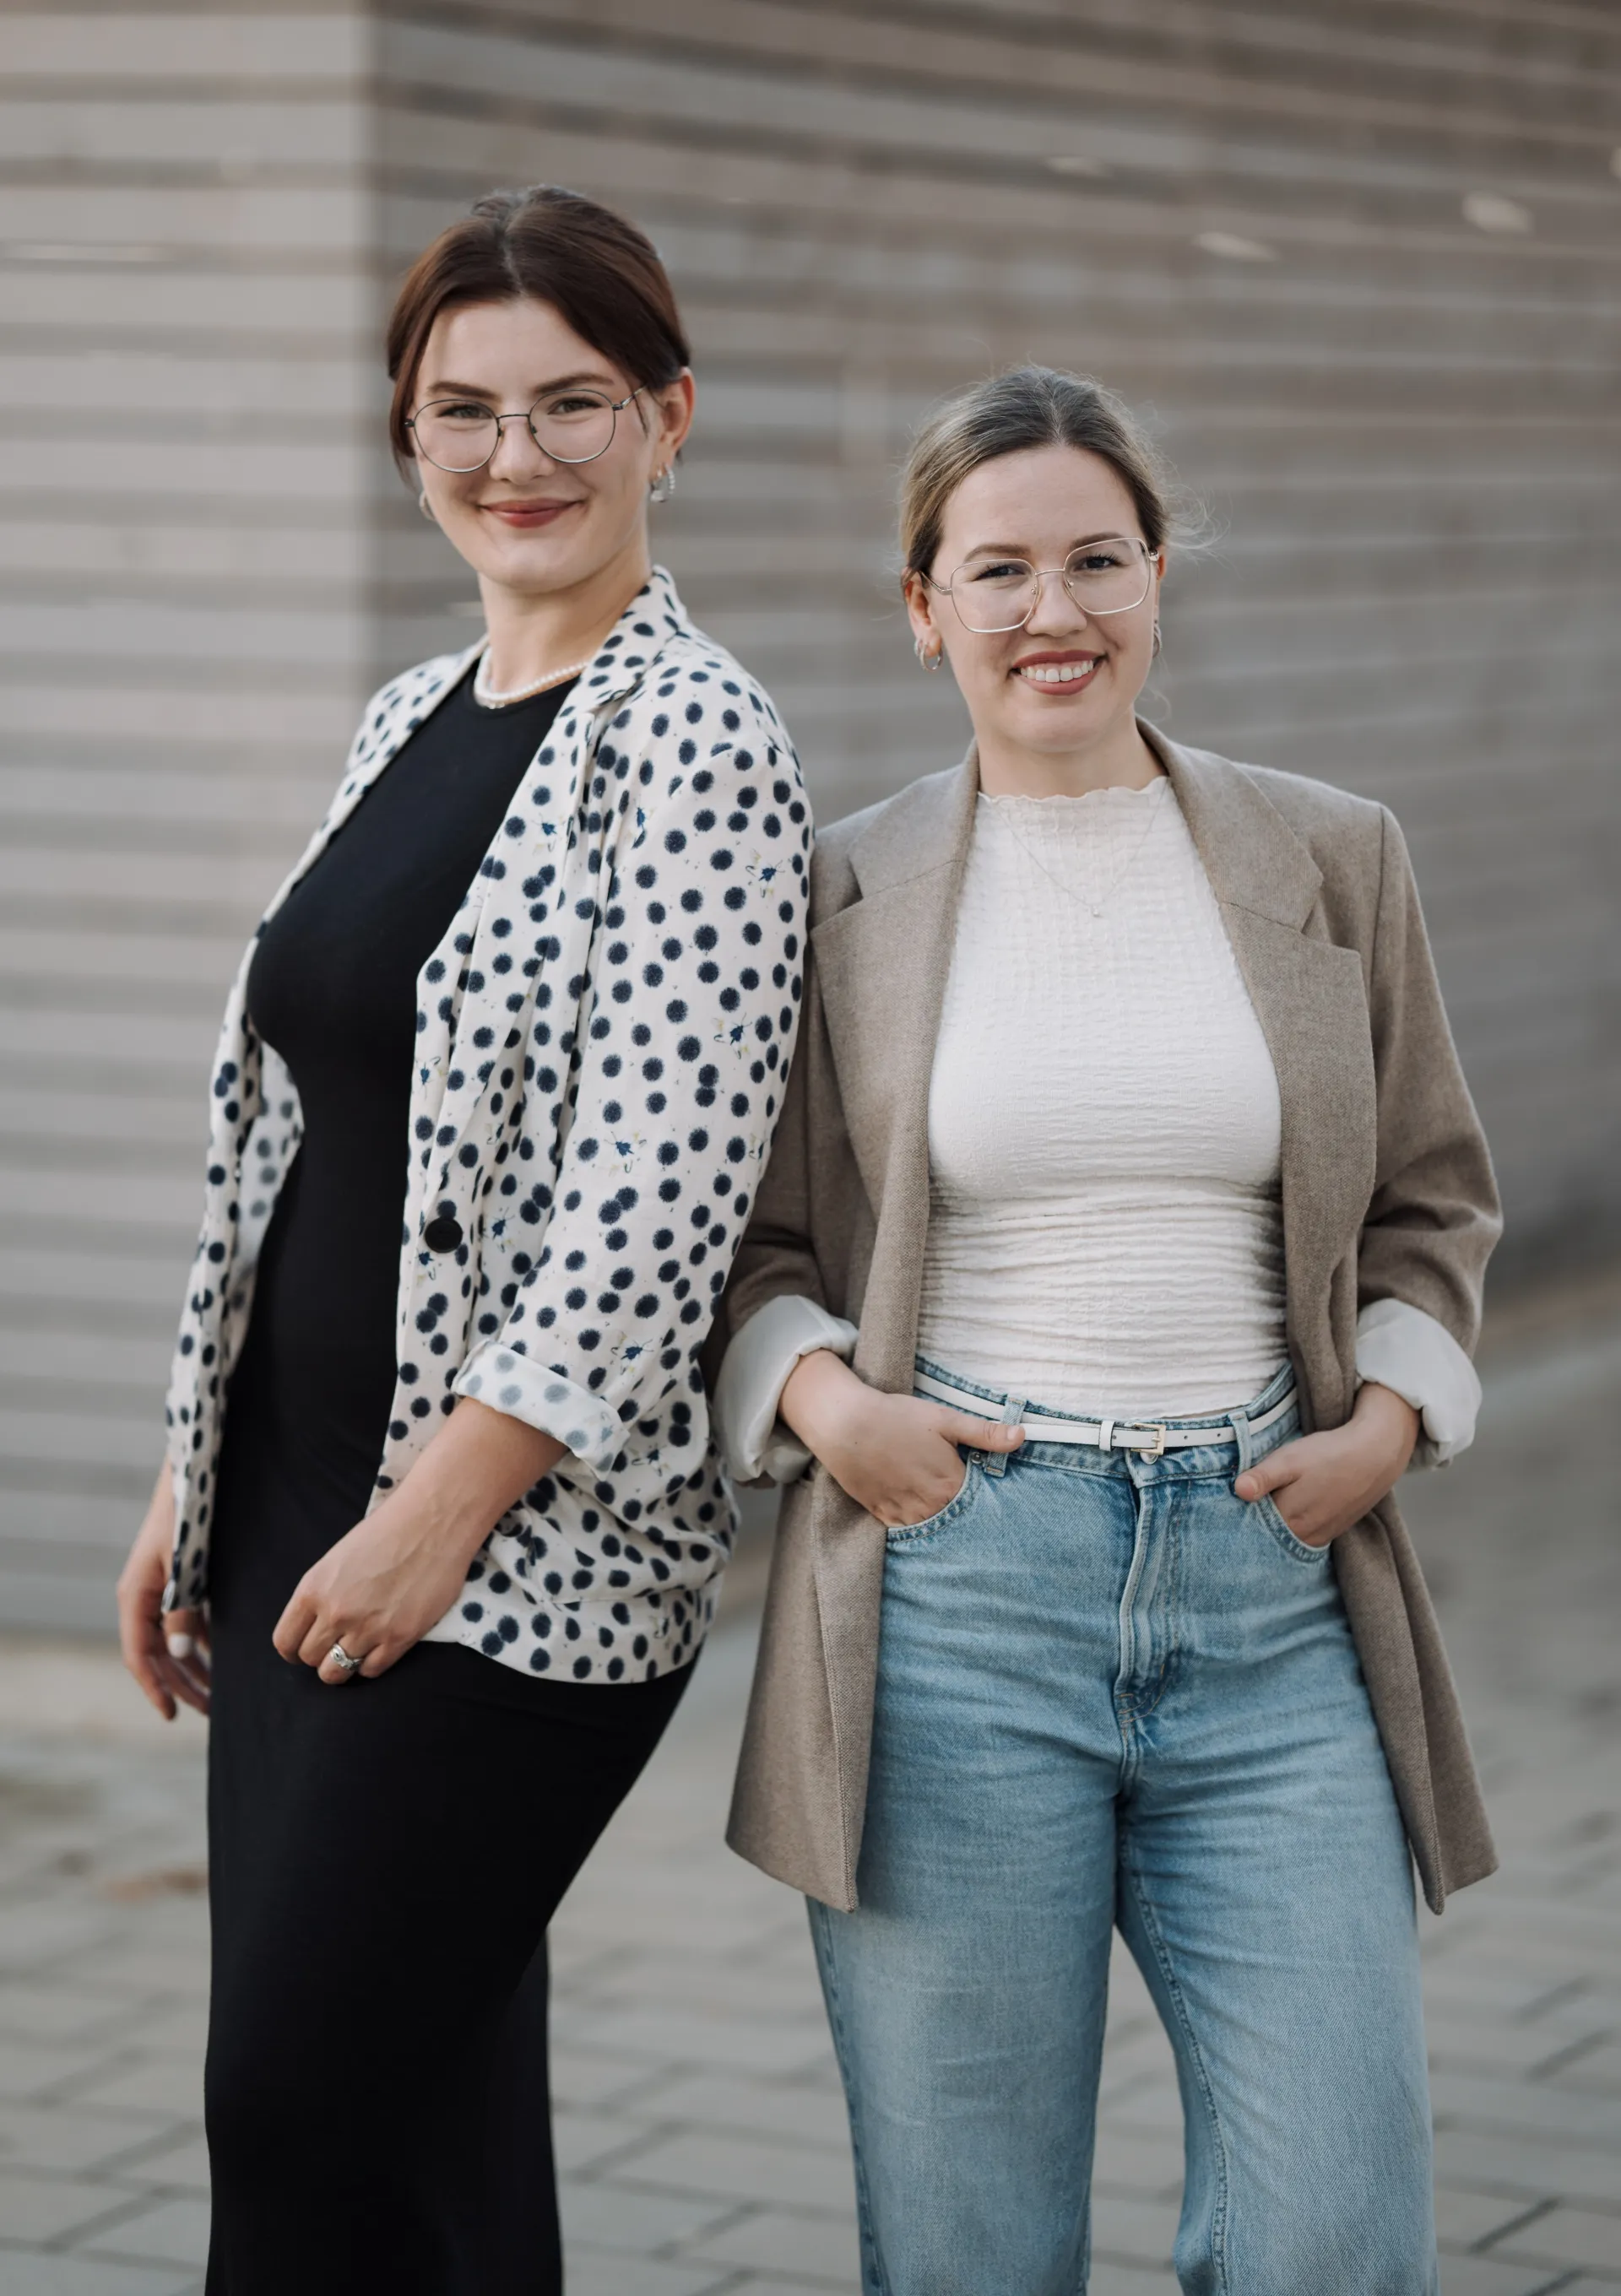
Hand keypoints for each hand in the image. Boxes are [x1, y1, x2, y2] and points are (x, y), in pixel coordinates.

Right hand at [118, 1466, 210, 1718]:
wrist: (192, 1474)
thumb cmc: (186, 1515)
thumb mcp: (184, 1564)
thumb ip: (181, 1609)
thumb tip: (181, 1653)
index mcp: (135, 1596)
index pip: (139, 1655)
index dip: (155, 1687)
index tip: (170, 1716)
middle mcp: (142, 1597)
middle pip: (157, 1655)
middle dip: (180, 1685)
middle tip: (209, 1713)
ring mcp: (159, 1589)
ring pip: (171, 1641)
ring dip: (191, 1668)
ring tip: (216, 1694)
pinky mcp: (179, 1580)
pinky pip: (184, 1621)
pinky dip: (200, 1642)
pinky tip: (217, 1658)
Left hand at [273, 1483, 480, 1683]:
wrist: (432, 1522)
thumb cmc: (386, 1532)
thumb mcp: (337, 1559)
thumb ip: (321, 1594)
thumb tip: (316, 1625)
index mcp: (314, 1589)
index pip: (285, 1641)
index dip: (293, 1649)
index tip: (303, 1648)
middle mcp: (336, 1612)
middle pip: (310, 1658)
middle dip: (320, 1655)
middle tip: (335, 1645)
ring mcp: (368, 1628)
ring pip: (337, 1672)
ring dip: (343, 1665)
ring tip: (355, 1651)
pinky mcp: (400, 1637)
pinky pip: (371, 1670)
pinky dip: (370, 1663)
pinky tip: (379, 1646)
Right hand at [780, 1350, 1022, 1528]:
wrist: (845, 1424)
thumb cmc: (896, 1417)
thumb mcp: (945, 1419)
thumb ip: (985, 1433)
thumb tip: (1022, 1436)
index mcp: (950, 1484)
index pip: (979, 1505)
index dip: (985, 1501)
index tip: (991, 1499)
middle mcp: (929, 1505)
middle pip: (956, 1522)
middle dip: (964, 1517)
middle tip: (970, 1513)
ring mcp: (903, 1512)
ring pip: (931, 1529)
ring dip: (939, 1524)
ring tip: (946, 1517)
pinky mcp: (880, 1512)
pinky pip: (903, 1530)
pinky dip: (913, 1526)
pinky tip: (919, 1519)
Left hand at [1234, 1381, 1419, 1546]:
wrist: (1376, 1455)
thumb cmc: (1330, 1454)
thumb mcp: (1290, 1459)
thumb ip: (1263, 1477)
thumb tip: (1239, 1491)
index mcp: (1289, 1519)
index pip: (1250, 1524)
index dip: (1237, 1512)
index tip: (1229, 1499)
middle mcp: (1303, 1536)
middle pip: (1266, 1534)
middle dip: (1252, 1520)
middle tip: (1247, 1498)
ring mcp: (1318, 1537)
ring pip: (1283, 1536)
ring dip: (1272, 1524)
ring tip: (1268, 1501)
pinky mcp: (1330, 1533)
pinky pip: (1300, 1536)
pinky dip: (1290, 1526)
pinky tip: (1289, 1508)